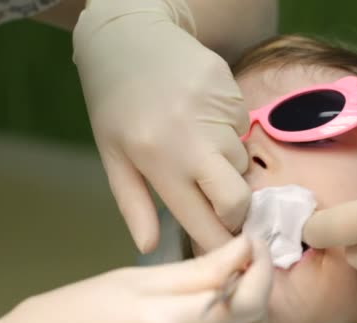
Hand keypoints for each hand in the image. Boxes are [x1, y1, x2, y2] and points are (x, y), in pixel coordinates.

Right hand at [0, 236, 271, 322]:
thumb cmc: (83, 308)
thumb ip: (196, 272)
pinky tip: (223, 304)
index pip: (246, 298)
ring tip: (237, 277)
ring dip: (253, 310)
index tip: (253, 239)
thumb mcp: (137, 280)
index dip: (260, 266)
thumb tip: (242, 248)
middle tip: (249, 256)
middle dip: (261, 288)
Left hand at [73, 0, 250, 252]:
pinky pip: (244, 128)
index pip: (201, 220)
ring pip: (243, 162)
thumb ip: (133, 204)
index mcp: (158, 160)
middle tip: (220, 207)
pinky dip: (230, 134)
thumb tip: (149, 246)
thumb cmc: (114, 102)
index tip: (223, 251)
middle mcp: (193, 139)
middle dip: (235, 213)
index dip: (215, 243)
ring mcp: (216, 112)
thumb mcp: (112, 155)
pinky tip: (205, 118)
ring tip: (199, 146)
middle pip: (237, 199)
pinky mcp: (232, 89)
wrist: (128, 37)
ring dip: (228, 166)